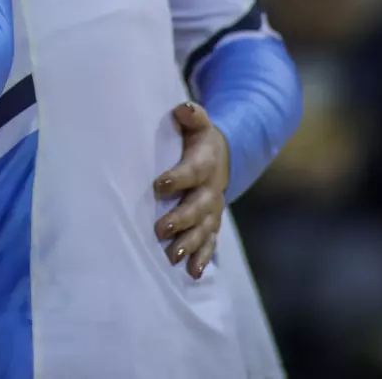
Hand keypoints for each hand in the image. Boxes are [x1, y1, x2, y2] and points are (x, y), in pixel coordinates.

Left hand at [153, 101, 228, 278]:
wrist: (222, 156)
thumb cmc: (198, 139)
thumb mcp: (197, 123)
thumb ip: (192, 116)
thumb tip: (183, 109)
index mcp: (206, 163)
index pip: (193, 171)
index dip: (178, 178)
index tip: (159, 185)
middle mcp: (212, 189)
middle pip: (199, 207)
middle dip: (181, 220)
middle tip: (160, 229)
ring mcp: (213, 209)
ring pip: (204, 229)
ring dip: (189, 244)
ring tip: (172, 257)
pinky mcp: (211, 223)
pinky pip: (210, 242)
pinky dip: (202, 258)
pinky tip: (191, 273)